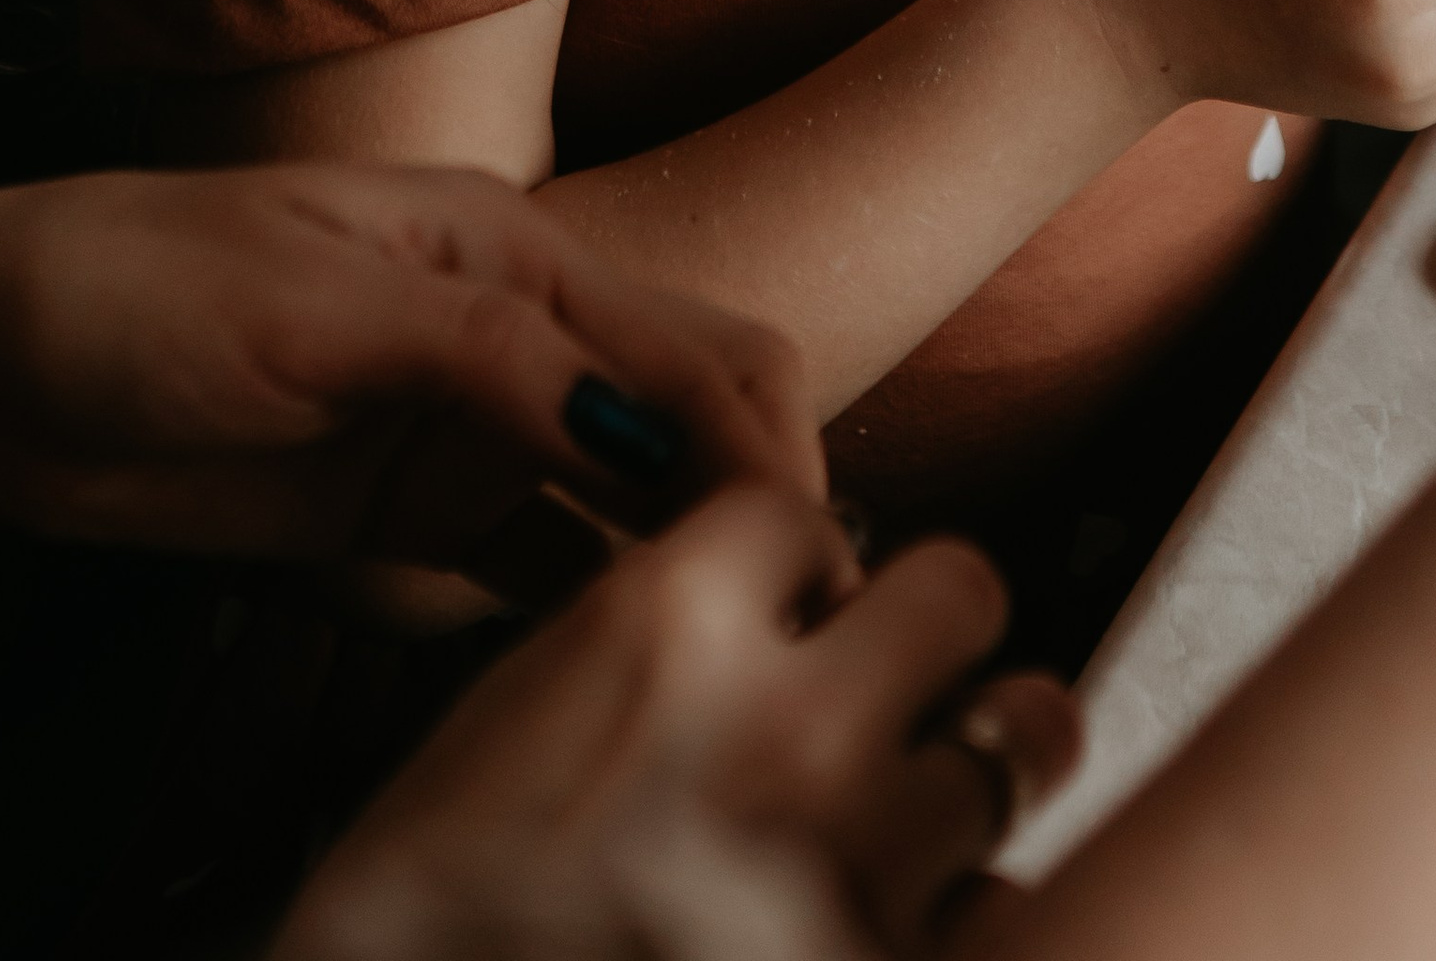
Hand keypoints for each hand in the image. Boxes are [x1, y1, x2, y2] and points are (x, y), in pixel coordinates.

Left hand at [0, 163, 822, 583]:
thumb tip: (632, 419)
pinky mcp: (413, 514)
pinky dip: (597, 604)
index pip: (686, 347)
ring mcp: (468, 429)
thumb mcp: (314, 299)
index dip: (759, 445)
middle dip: (757, 501)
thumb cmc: (136, 284)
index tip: (806, 546)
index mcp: (512, 251)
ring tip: (738, 659)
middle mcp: (516, 336)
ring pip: (631, 495)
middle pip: (689, 412)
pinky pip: (540, 562)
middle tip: (800, 619)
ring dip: (691, 559)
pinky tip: (626, 669)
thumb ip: (481, 353)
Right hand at [275, 485, 1078, 960]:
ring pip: (1016, 738)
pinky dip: (970, 904)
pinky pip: (996, 903)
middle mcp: (775, 720)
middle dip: (934, 626)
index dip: (801, 570)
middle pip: (960, 589)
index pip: (804, 515)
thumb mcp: (505, 724)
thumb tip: (754, 614)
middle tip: (906, 681)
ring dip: (981, 759)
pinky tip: (923, 914)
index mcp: (660, 624)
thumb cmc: (418, 922)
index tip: (795, 611)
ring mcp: (844, 857)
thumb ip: (648, 640)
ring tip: (946, 791)